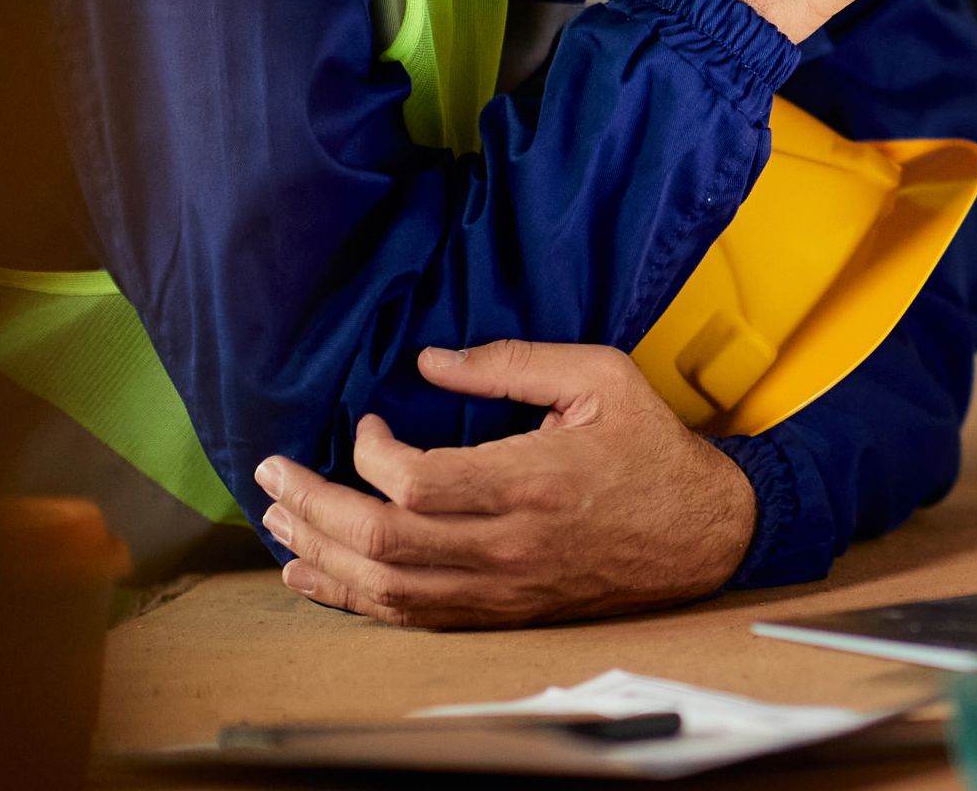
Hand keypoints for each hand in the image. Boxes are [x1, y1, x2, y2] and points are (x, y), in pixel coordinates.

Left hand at [254, 340, 756, 628]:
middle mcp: (511, 545)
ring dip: (319, 553)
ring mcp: (503, 587)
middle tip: (273, 472)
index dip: (370, 453)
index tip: (366, 423)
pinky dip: (350, 598)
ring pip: (386, 588)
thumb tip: (430, 359)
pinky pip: (410, 615)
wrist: (703, 532)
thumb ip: (512, 363)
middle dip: (313, 505)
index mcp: (534, 482)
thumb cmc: (651, 448)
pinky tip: (311, 575)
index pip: (418, 484)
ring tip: (278, 519)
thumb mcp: (600, 377)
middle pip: (384, 541)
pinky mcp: (501, 611)